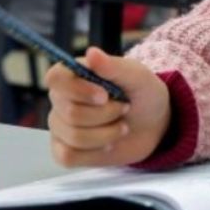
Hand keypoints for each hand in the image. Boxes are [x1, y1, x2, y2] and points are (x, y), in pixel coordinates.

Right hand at [47, 47, 170, 167]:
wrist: (154, 124)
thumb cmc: (143, 94)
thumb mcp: (137, 77)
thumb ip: (113, 66)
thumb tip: (91, 52)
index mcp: (74, 75)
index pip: (55, 78)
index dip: (78, 90)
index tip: (105, 95)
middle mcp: (61, 100)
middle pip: (70, 113)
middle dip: (106, 114)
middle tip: (124, 108)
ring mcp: (60, 127)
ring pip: (73, 137)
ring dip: (106, 134)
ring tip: (121, 125)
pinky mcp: (65, 151)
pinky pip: (68, 156)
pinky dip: (95, 151)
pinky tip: (109, 143)